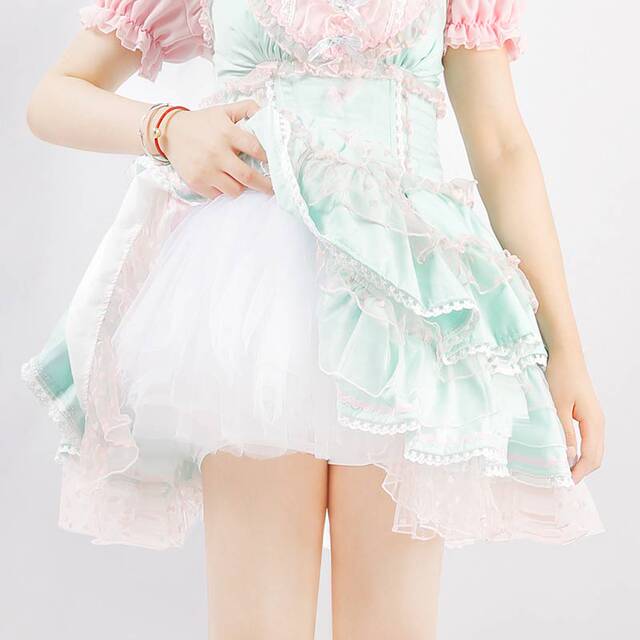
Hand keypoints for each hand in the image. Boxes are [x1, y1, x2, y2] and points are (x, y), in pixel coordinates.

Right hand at [156, 99, 272, 198]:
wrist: (169, 132)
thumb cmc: (202, 122)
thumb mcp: (223, 110)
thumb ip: (247, 108)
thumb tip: (268, 114)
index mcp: (226, 133)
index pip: (255, 148)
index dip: (269, 158)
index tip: (276, 164)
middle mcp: (216, 153)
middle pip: (248, 176)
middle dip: (265, 185)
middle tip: (273, 189)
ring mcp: (206, 170)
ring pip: (234, 190)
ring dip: (242, 188)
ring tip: (242, 182)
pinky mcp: (196, 182)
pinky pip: (218, 195)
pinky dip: (223, 191)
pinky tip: (223, 182)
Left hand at [544, 347, 604, 483]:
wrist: (565, 355)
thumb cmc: (561, 376)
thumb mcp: (557, 406)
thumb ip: (563, 432)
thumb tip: (567, 457)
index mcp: (594, 422)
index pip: (591, 456)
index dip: (579, 472)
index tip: (565, 482)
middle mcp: (597, 423)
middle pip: (595, 456)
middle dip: (581, 470)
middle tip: (561, 480)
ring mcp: (593, 419)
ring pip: (592, 448)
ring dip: (579, 461)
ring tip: (561, 470)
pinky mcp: (585, 415)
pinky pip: (587, 439)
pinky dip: (578, 450)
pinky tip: (564, 452)